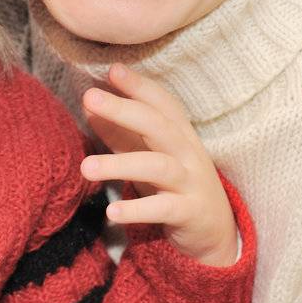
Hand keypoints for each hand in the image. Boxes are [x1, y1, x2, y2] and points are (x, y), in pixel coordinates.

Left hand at [79, 63, 238, 266]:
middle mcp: (188, 153)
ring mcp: (192, 183)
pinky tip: (111, 212)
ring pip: (158, 166)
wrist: (215, 232)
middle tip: (89, 98)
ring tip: (86, 167)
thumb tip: (88, 106)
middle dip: (123, 109)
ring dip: (120, 165)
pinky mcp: (190, 213)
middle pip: (158, 125)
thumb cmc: (173, 186)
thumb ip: (119, 133)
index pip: (162, 102)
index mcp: (179, 135)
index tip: (112, 70)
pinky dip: (137, 210)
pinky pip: (163, 208)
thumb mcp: (147, 157)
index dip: (139, 85)